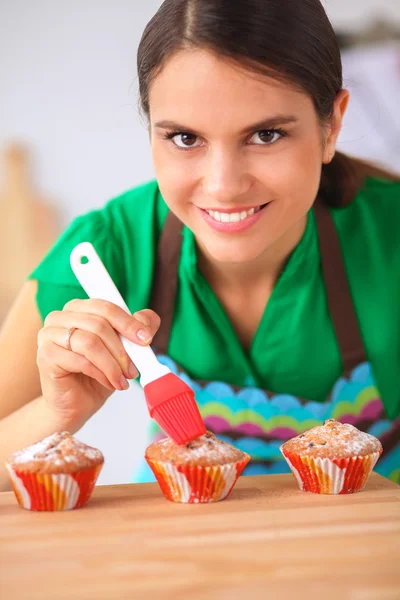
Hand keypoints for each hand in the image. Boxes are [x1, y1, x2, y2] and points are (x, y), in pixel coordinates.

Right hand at [36, 300, 160, 431]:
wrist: (76, 404)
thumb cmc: (97, 374)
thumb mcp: (122, 350)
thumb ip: (135, 331)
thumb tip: (148, 319)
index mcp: (78, 308)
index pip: (105, 307)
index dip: (128, 322)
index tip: (146, 339)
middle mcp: (59, 317)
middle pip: (99, 324)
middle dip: (122, 350)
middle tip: (133, 369)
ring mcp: (48, 335)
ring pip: (90, 342)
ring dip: (112, 364)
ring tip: (121, 380)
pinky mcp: (45, 355)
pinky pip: (80, 360)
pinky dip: (101, 373)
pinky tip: (109, 383)